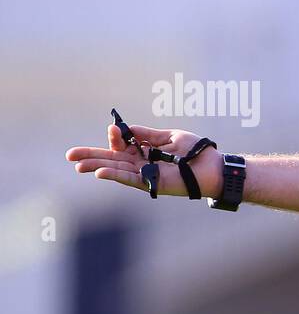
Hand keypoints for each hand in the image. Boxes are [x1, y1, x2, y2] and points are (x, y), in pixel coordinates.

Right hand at [66, 121, 221, 198]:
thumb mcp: (168, 136)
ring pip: (116, 170)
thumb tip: (123, 129)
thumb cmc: (195, 151)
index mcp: (146, 151)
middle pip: (112, 159)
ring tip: (77, 166)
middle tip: (69, 156)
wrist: (214, 166)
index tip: (112, 130)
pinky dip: (114, 176)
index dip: (115, 138)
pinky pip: (129, 179)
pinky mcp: (151, 184)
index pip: (122, 145)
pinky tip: (98, 173)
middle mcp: (142, 164)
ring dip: (96, 167)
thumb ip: (145, 134)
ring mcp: (145, 175)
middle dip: (91, 157)